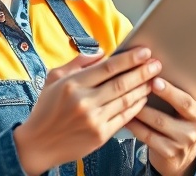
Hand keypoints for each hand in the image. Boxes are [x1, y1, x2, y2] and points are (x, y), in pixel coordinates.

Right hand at [14, 47, 160, 174]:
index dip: (128, 59)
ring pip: (125, 100)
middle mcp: (83, 101)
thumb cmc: (46, 109)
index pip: (107, 67)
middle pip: (121, 83)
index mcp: (72, 84)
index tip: (144, 52)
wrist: (38, 144)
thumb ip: (78, 63)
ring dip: (142, 88)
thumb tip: (101, 52)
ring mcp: (93, 120)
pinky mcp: (100, 135)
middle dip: (142, 72)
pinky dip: (136, 107)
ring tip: (154, 80)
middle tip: (156, 64)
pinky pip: (124, 118)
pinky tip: (143, 98)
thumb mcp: (54, 78)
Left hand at [124, 79, 195, 174]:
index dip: (171, 92)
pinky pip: (147, 137)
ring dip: (140, 110)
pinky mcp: (167, 153)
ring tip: (126, 95)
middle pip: (171, 114)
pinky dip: (135, 125)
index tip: (156, 80)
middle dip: (155, 99)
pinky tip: (124, 115)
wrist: (181, 156)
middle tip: (143, 84)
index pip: (187, 102)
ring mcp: (180, 144)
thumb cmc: (186, 123)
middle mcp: (194, 131)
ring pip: (156, 124)